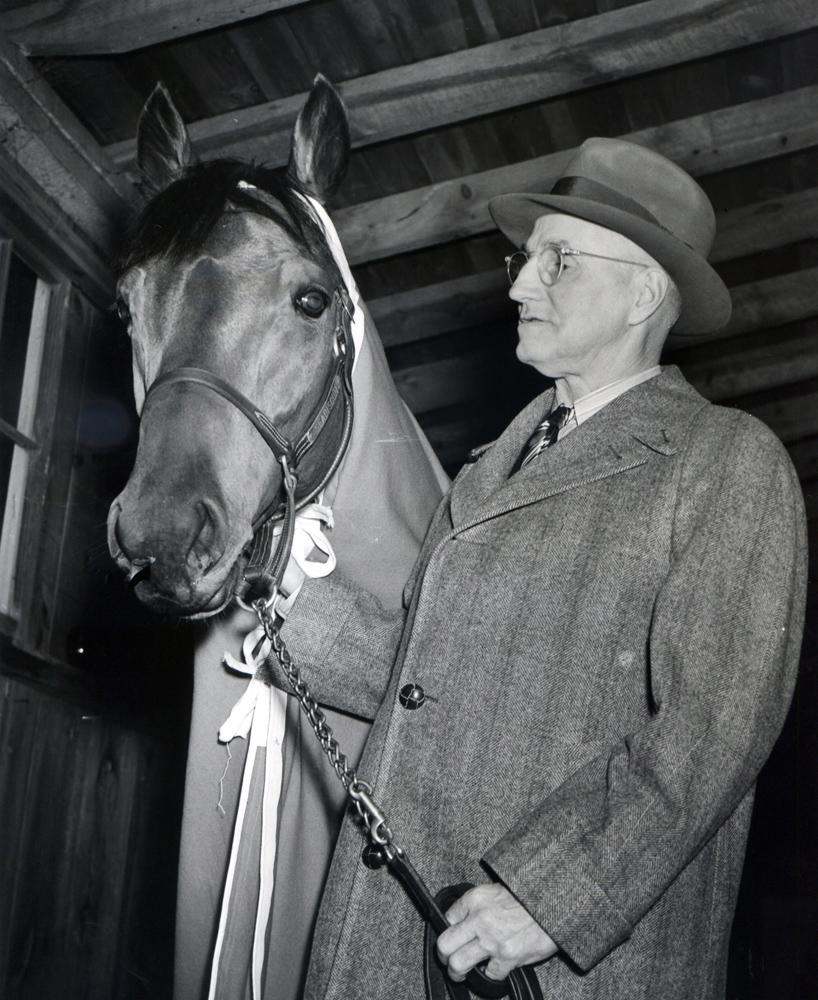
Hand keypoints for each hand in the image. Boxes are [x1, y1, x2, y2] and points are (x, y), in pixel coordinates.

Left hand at [436, 883, 557, 982]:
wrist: (553, 905)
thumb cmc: (527, 898)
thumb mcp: (496, 890)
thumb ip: (477, 906)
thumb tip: (464, 922)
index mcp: (476, 899)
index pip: (447, 918)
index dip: (448, 931)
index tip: (453, 937)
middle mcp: (480, 918)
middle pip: (444, 944)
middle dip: (443, 956)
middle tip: (448, 960)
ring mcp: (492, 939)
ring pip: (458, 964)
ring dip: (457, 972)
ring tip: (461, 973)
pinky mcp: (507, 957)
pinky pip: (489, 975)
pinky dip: (491, 975)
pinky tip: (494, 969)